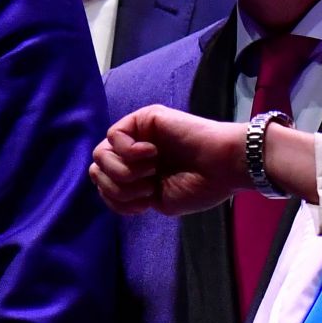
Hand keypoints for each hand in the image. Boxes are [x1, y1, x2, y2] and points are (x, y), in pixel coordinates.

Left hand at [89, 105, 250, 215]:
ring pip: (101, 154)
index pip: (103, 184)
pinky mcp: (145, 118)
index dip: (116, 199)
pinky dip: (129, 151)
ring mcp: (139, 134)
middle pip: (97, 169)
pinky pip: (115, 135)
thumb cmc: (200, 186)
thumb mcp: (156, 201)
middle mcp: (135, 153)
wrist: (224, 167)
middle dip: (117, 187)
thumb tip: (97, 174)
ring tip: (151, 172)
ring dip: (124, 171)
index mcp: (139, 173)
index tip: (144, 204)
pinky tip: (152, 154)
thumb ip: (124, 192)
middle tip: (148, 188)